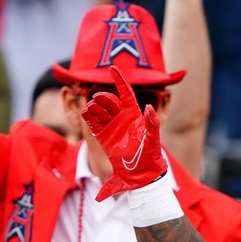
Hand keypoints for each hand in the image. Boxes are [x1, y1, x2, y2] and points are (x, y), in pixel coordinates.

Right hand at [81, 67, 167, 200]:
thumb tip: (148, 107)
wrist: (139, 173)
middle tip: (97, 99)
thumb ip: (152, 123)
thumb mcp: (153, 139)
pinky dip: (88, 116)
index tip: (112, 68)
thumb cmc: (149, 156)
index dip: (119, 80)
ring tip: (92, 109)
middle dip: (102, 97)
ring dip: (94, 106)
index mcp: (134, 114)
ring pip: (99, 109)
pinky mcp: (102, 135)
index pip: (125, 93)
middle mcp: (121, 118)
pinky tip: (87, 114)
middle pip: (109, 100)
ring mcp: (111, 125)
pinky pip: (92, 121)